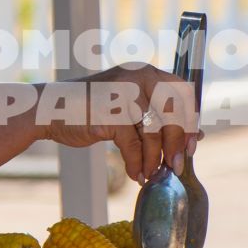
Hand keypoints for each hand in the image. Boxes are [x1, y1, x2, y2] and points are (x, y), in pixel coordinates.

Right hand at [39, 62, 197, 182]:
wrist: (50, 109)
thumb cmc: (93, 109)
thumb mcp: (129, 106)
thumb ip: (158, 116)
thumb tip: (198, 136)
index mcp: (146, 72)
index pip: (182, 92)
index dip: (191, 120)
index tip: (192, 145)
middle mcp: (138, 77)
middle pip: (173, 113)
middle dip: (176, 143)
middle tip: (175, 166)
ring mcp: (124, 94)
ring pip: (153, 132)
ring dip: (154, 159)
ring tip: (151, 174)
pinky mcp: (111, 114)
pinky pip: (133, 145)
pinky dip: (136, 164)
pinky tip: (136, 175)